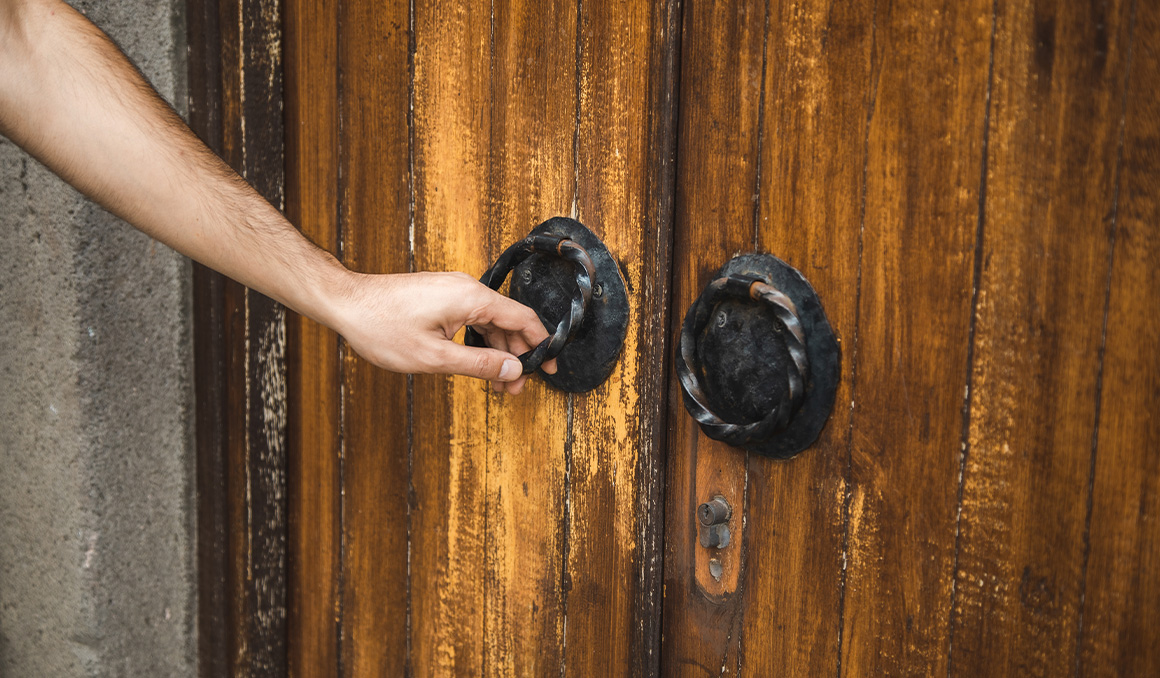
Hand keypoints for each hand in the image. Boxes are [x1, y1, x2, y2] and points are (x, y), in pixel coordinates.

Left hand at [330, 271, 556, 393]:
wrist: (346, 303)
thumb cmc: (382, 326)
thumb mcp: (434, 357)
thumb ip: (478, 365)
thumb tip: (513, 370)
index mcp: (472, 298)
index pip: (523, 319)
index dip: (541, 344)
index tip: (549, 367)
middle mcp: (467, 288)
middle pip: (508, 321)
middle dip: (517, 355)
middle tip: (517, 387)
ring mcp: (453, 290)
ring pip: (489, 321)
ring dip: (497, 352)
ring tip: (498, 383)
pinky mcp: (441, 296)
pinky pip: (472, 317)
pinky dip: (480, 341)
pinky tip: (478, 364)